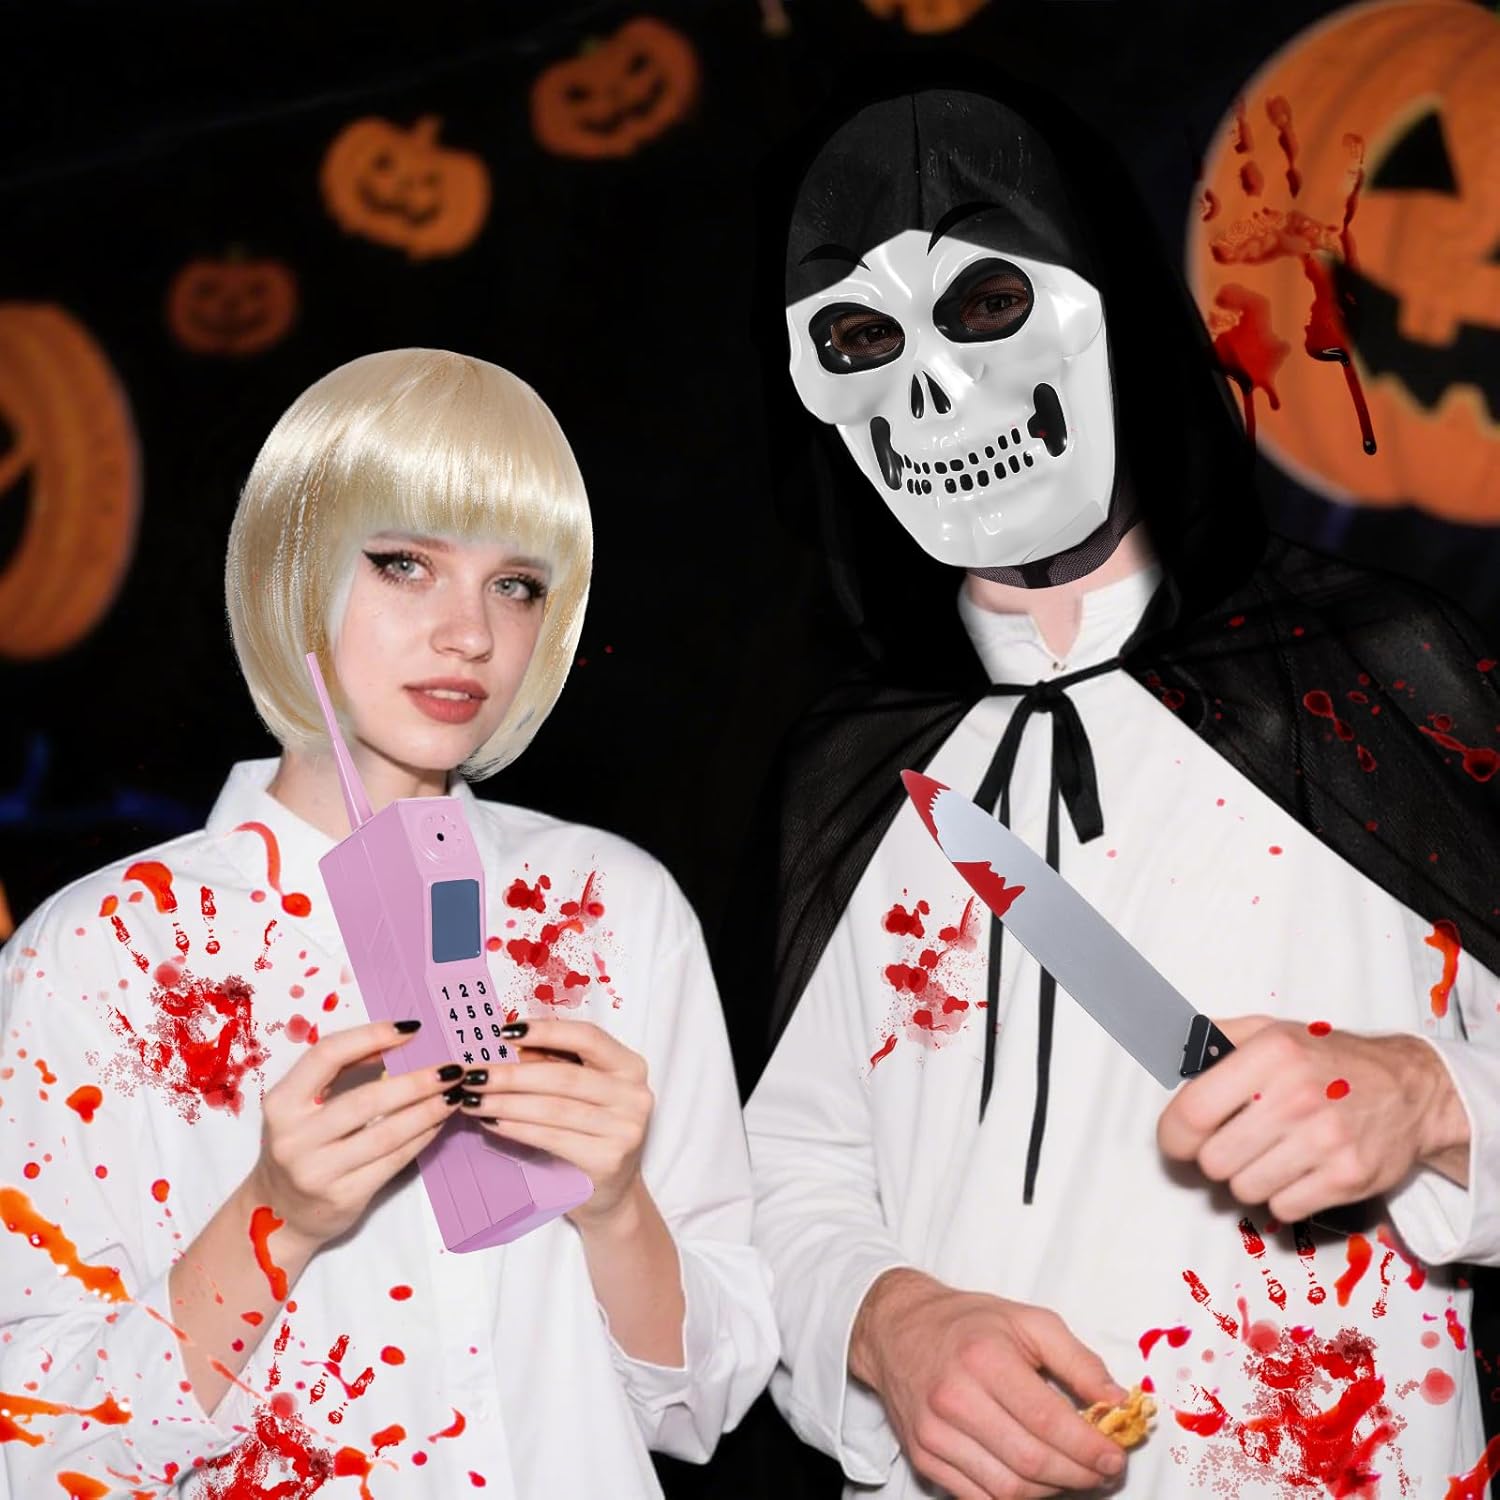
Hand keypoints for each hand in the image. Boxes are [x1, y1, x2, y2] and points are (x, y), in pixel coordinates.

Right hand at [250, 1020, 465, 1249]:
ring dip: (428, 1110)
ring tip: (455, 1094)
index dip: (370, 1036)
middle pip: (366, 1099)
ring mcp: (317, 1171)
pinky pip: (393, 1161)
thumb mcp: (302, 1106)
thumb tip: (392, 1042)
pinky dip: (422, 1138)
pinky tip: (439, 1122)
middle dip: (416, 1082)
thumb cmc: (301, 1146)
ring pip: (386, 1133)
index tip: (411, 1029)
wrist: (280, 1214)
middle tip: (452, 1069)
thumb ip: (339, 1073)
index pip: (327, 1055)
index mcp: (282, 1103)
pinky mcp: (342, 1197)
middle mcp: (294, 1137)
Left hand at [460, 1018, 651, 1227]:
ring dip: (506, 1103)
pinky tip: (494, 1122)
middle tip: (473, 1075)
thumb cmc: (592, 1130)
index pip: (587, 1037)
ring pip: (554, 1108)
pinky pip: (552, 1138)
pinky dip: (517, 1129)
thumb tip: (514, 1045)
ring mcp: (625, 1129)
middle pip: (564, 1076)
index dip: (546, 1031)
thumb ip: (555, 1063)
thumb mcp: (582, 1090)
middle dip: (512, 1075)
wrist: (612, 1190)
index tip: (505, 1032)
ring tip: (473, 1100)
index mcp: (630, 1066)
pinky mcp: (608, 1159)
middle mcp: (634, 1095)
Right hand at [849, 1268, 1128, 1498]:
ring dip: (1051, 1491)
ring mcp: (935, 1433)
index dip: (1088, 1447)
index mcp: (984, 1358)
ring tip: (1071, 1474)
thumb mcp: (1028, 1320)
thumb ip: (1078, 1360)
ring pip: (1008, 1490)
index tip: (1114, 1456)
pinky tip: (1034, 1480)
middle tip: (1102, 1470)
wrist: (897, 1329)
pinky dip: (1015, 1499)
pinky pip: (979, 1499)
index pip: (1047, 1420)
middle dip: (1078, 1475)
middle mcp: (955, 1398)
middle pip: (1031, 1462)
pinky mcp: (923, 1457)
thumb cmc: (968, 1323)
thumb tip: (1118, 1402)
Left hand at [1157, 1016, 1469, 1222]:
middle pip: (1214, 1160)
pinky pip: (1282, 1208)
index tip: (1175, 1142)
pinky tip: (1296, 1170)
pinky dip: (1281, 1196)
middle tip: (1233, 1145)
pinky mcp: (1348, 1177)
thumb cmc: (1330, 1060)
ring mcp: (1325, 1140)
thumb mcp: (1272, 1030)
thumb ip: (1217, 1038)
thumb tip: (1170, 1053)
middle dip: (1215, 1158)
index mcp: (1270, 1055)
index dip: (1173, 1136)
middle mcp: (1296, 1096)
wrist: (1410, 1089)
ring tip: (1269, 1154)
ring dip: (1247, 1178)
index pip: (1194, 1112)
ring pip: (1244, 1188)